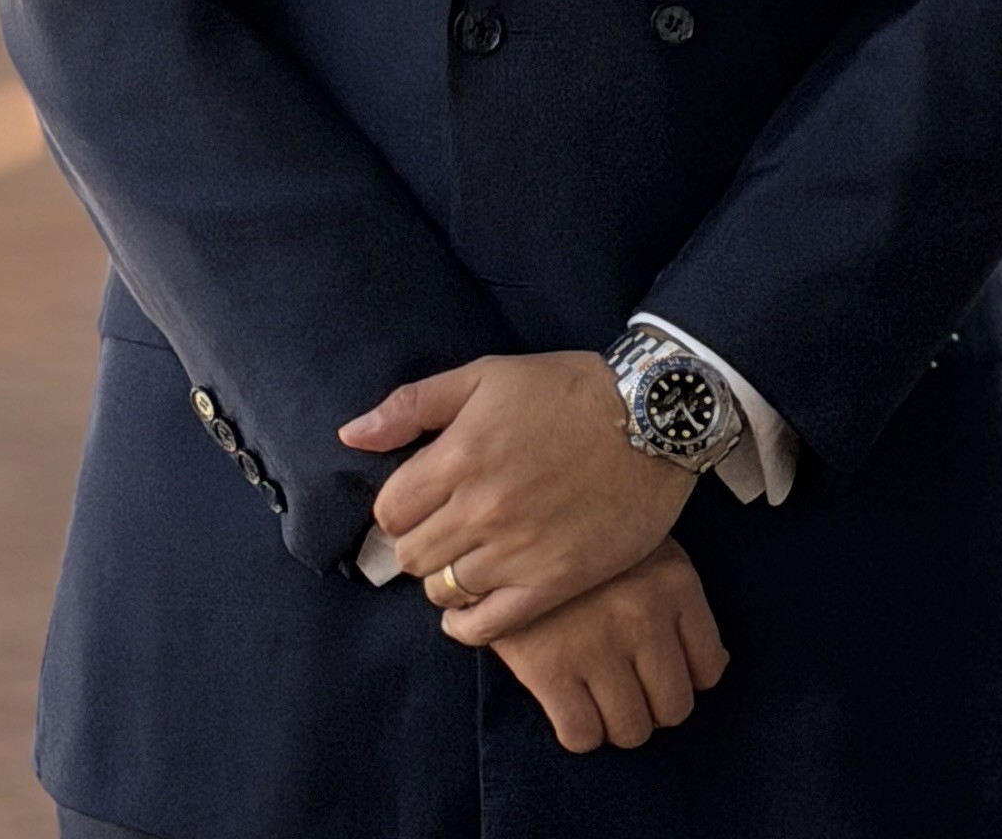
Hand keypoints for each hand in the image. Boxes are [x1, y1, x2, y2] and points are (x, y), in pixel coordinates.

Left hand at [338, 350, 691, 639]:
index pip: (389, 512)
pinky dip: (467, 625)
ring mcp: (517, 551)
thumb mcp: (485, 375)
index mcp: (459, 455)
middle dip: (417, 545)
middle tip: (440, 532)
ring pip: (443, 592)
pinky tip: (469, 610)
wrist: (652, 418)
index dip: (397, 510)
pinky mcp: (553, 582)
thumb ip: (412, 405)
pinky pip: (487, 626)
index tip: (416, 504)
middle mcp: (481, 509)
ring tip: (464, 561)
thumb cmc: (566, 389)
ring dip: (444, 579)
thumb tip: (350, 434)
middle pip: (411, 556)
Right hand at [488, 538, 728, 753]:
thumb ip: (679, 602)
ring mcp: (596, 641)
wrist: (506, 517)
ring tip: (596, 692)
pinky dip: (579, 730)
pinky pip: (582, 735)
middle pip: (673, 708)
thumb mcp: (643, 545)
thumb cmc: (582, 537)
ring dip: (615, 721)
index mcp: (674, 580)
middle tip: (626, 684)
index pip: (708, 670)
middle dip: (651, 705)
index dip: (684, 677)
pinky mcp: (548, 665)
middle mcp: (643, 613)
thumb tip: (713, 669)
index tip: (659, 669)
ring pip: (631, 729)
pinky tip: (568, 699)